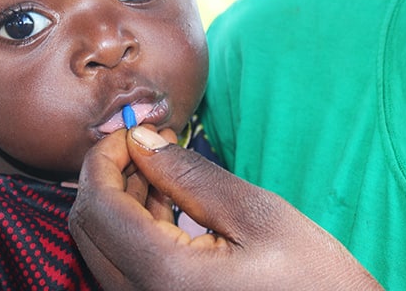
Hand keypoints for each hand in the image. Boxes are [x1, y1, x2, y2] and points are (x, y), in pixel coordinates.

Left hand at [69, 126, 381, 290]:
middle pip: (88, 228)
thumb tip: (141, 140)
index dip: (104, 157)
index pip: (98, 206)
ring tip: (161, 168)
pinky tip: (166, 203)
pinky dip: (135, 229)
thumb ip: (191, 176)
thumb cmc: (317, 283)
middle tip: (145, 146)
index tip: (132, 130)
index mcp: (165, 278)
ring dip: (122, 201)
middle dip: (108, 177)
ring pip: (102, 247)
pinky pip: (124, 267)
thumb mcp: (260, 218)